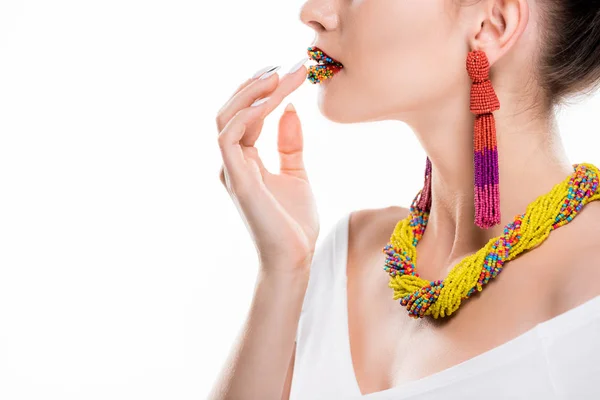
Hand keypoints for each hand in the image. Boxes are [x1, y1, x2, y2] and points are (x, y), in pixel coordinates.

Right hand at [216, 63, 318, 271]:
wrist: (295, 258)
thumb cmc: (293, 222)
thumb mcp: (296, 173)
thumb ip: (289, 143)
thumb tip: (290, 109)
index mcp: (244, 160)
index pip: (248, 115)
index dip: (267, 91)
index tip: (294, 72)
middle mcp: (232, 162)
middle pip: (232, 110)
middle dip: (258, 84)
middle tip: (287, 67)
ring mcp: (231, 170)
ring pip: (226, 118)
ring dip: (252, 93)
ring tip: (279, 75)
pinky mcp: (237, 180)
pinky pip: (230, 137)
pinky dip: (247, 114)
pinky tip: (271, 100)